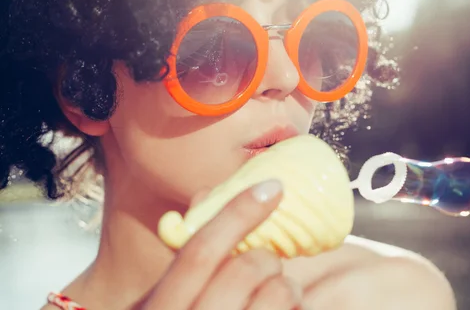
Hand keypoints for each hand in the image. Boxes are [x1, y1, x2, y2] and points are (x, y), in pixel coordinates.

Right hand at [142, 179, 303, 309]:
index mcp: (158, 309)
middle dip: (266, 256)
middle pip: (244, 269)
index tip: (272, 187)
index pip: (199, 251)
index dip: (237, 212)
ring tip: (282, 292)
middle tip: (267, 261)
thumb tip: (208, 195)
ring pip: (278, 292)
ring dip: (288, 284)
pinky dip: (295, 304)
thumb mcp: (165, 302)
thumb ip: (185, 263)